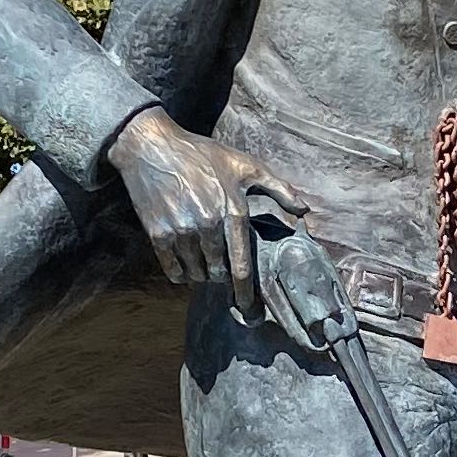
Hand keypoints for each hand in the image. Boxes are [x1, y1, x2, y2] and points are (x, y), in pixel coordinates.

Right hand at [106, 107, 300, 314]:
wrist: (152, 147)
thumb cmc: (202, 155)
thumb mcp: (244, 165)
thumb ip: (279, 188)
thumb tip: (304, 211)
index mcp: (233, 211)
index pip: (242, 266)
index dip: (246, 292)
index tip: (250, 308)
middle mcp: (208, 225)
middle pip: (218, 273)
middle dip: (221, 276)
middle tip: (220, 267)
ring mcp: (182, 231)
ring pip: (196, 274)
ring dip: (201, 273)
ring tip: (202, 260)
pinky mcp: (158, 234)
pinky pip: (173, 271)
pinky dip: (180, 274)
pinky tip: (184, 264)